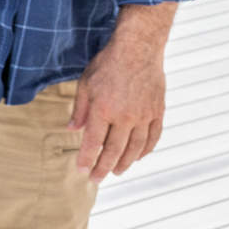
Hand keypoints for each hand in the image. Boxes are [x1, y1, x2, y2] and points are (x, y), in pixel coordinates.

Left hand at [70, 10, 170, 181]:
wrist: (138, 49)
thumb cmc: (107, 64)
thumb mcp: (85, 84)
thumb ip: (79, 110)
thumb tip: (71, 130)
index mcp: (103, 110)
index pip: (93, 142)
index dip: (87, 159)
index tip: (82, 171)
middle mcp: (125, 117)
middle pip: (115, 150)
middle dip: (104, 167)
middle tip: (97, 178)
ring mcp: (144, 116)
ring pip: (136, 148)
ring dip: (126, 162)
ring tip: (117, 171)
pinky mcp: (157, 112)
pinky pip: (153, 137)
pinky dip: (146, 150)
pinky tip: (139, 156)